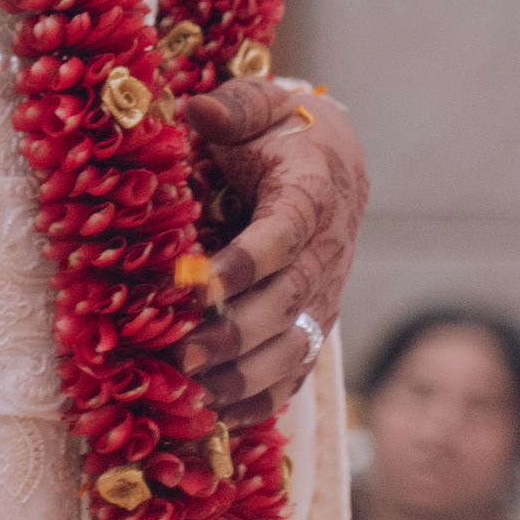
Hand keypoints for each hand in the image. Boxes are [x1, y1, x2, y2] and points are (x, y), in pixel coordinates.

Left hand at [175, 79, 366, 423]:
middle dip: (234, 333)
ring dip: (245, 375)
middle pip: (285, 302)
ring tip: (196, 392)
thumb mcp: (259, 104)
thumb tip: (200, 110)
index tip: (199, 284)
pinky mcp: (313, 322)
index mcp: (312, 195)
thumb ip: (234, 105)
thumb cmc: (280, 130)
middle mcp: (325, 253)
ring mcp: (323, 294)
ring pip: (292, 346)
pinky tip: (219, 415)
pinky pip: (294, 369)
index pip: (281, 234)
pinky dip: (262, 398)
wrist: (335, 162)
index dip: (244, 262)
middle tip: (185, 352)